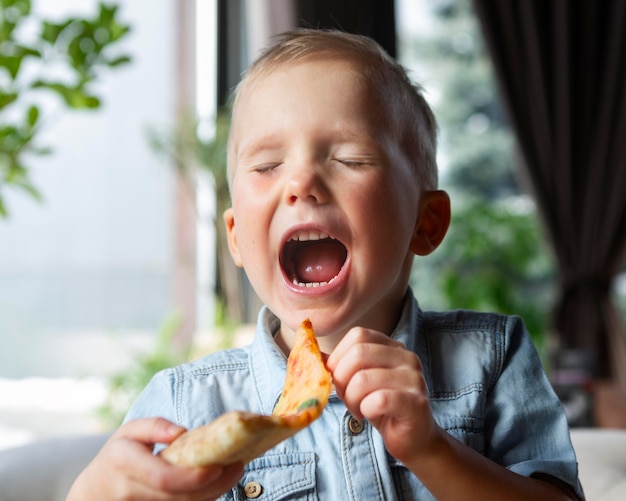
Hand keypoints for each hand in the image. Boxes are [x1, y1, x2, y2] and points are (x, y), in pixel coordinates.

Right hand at [67, 417, 242, 500]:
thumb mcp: (128, 432)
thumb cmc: (117, 456)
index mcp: (124, 463)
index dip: (194, 477)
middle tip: (238, 467)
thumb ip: (154, 426)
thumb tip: (180, 432)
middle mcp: (129, 492)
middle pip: (179, 497)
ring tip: (233, 474)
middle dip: (214, 486)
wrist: (93, 494)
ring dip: (213, 494)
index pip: (164, 478)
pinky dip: (203, 500)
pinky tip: (217, 487)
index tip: (220, 466)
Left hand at [326, 327, 439, 462]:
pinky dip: (365, 409)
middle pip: (358, 354)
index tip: (338, 378)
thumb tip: (310, 352)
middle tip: (346, 397)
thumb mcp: (359, 381)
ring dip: (351, 399)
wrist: (413, 439)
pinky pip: (379, 400)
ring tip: (358, 409)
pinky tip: (370, 415)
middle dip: (342, 379)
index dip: (339, 357)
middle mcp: (407, 357)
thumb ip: (340, 365)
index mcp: (393, 347)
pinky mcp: (416, 403)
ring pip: (363, 379)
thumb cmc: (382, 407)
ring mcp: (414, 379)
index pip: (358, 335)